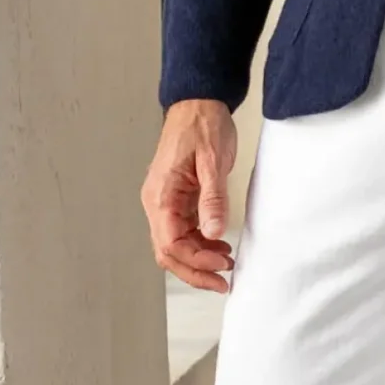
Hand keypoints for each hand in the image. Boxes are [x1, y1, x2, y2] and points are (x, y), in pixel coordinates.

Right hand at [141, 99, 237, 291]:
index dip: (195, 260)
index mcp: (161, 194)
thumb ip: (213, 197)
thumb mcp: (213, 160)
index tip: (222, 267)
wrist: (198, 103)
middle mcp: (157, 202)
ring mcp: (165, 202)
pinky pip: (183, 232)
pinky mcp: (177, 200)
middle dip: (194, 270)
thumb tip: (214, 232)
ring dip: (198, 260)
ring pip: (174, 245)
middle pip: (168, 251)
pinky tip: (220, 246)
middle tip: (224, 282)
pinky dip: (200, 245)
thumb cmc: (202, 125)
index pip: (170, 242)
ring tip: (227, 265)